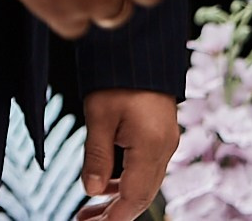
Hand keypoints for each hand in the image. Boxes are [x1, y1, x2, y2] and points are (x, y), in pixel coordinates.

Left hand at [78, 88, 178, 220]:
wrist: (142, 48)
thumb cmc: (118, 77)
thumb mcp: (99, 115)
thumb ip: (97, 156)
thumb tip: (92, 191)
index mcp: (151, 146)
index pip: (134, 197)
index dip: (113, 217)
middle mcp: (164, 148)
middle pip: (142, 195)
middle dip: (115, 213)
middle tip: (85, 220)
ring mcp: (166, 142)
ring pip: (145, 183)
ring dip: (119, 198)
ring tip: (90, 209)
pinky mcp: (162, 135)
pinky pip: (147, 168)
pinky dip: (126, 181)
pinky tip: (106, 184)